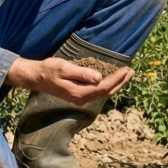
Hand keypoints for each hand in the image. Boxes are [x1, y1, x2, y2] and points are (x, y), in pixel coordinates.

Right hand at [5, 56, 133, 104]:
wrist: (35, 77)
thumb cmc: (48, 70)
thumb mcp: (64, 68)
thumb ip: (82, 73)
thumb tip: (99, 78)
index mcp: (80, 93)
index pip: (104, 87)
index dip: (117, 79)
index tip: (126, 69)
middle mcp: (82, 99)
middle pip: (106, 92)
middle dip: (121, 82)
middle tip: (132, 72)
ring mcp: (80, 98)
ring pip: (103, 93)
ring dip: (116, 84)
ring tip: (126, 75)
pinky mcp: (78, 95)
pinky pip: (98, 92)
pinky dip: (107, 85)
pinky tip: (112, 80)